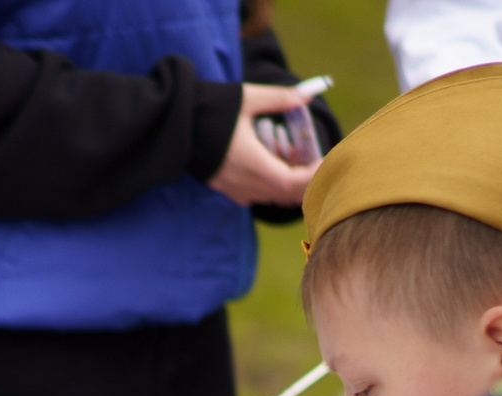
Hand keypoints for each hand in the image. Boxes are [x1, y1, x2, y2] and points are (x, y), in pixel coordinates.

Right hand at [209, 84, 319, 208]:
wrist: (176, 125)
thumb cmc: (213, 110)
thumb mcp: (249, 99)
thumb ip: (281, 98)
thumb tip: (309, 93)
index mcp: (252, 163)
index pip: (290, 182)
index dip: (312, 177)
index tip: (325, 162)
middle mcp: (244, 182)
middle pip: (284, 194)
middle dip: (306, 183)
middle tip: (319, 165)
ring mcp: (233, 188)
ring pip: (271, 197)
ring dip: (289, 186)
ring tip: (300, 166)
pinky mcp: (225, 188)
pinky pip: (256, 196)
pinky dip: (272, 188)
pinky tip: (276, 170)